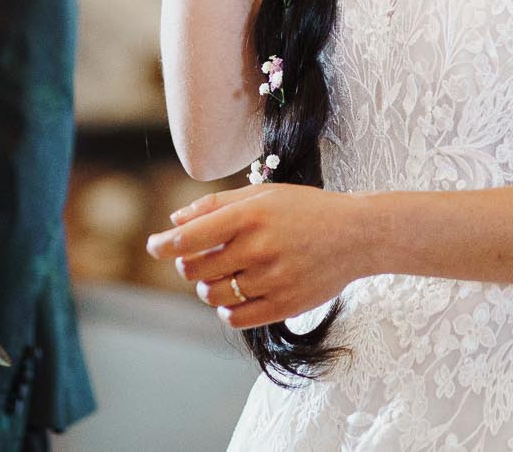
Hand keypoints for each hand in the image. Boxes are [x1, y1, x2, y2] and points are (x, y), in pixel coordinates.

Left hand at [144, 183, 372, 329]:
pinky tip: (236, 296)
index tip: (155, 246)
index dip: (164, 244)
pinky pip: (236, 318)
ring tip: (224, 276)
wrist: (357, 235)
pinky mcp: (285, 305)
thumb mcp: (262, 194)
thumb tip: (174, 221)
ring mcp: (273, 278)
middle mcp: (259, 247)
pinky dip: (227, 310)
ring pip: (213, 295)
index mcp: (250, 215)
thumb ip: (216, 205)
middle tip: (201, 259)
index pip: (191, 237)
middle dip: (188, 266)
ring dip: (209, 288)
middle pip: (195, 270)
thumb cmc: (305, 209)